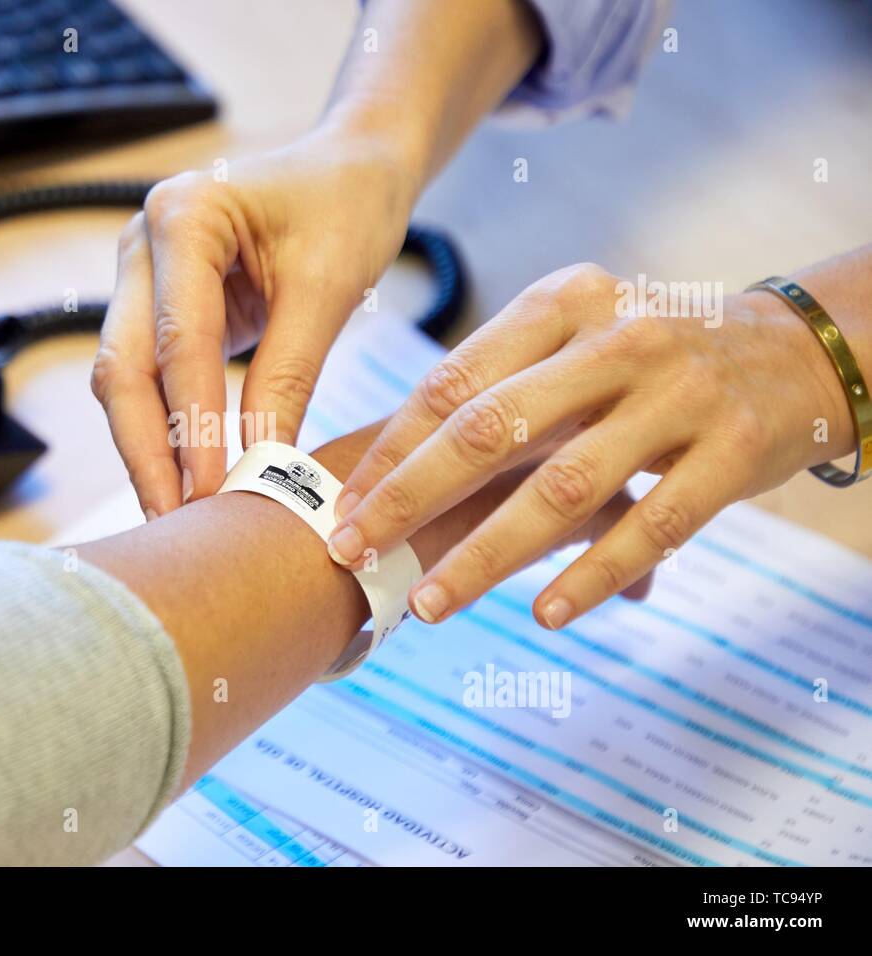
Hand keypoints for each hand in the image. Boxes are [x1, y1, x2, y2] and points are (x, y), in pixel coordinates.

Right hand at [90, 127, 419, 518]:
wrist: (352, 167)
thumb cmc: (348, 206)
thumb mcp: (329, 289)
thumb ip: (289, 375)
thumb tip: (263, 466)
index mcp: (184, 215)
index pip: (179, 341)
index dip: (191, 425)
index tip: (211, 493)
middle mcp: (142, 241)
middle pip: (123, 366)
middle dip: (147, 450)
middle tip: (173, 522)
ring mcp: (141, 273)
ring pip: (123, 378)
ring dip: (147, 447)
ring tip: (175, 516)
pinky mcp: (156, 304)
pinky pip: (147, 376)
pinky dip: (163, 427)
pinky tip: (182, 478)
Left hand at [326, 263, 853, 629]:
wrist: (794, 350)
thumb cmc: (646, 357)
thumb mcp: (575, 337)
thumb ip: (500, 387)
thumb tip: (390, 468)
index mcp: (563, 302)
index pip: (454, 382)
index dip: (390, 449)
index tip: (341, 505)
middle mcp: (616, 338)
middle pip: (490, 430)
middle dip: (408, 499)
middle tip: (351, 553)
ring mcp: (678, 394)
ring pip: (562, 486)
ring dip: (485, 553)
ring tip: (429, 604)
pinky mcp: (732, 450)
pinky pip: (653, 525)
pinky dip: (594, 573)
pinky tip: (545, 614)